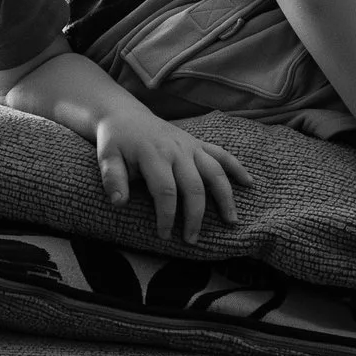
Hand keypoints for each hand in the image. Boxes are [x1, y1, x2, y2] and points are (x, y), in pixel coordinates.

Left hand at [91, 108, 252, 242]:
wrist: (125, 115)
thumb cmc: (115, 141)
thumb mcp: (106, 157)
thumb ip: (113, 179)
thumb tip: (118, 203)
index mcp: (154, 155)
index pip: (165, 191)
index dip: (167, 216)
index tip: (165, 235)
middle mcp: (177, 150)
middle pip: (193, 187)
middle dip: (195, 216)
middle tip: (192, 240)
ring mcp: (190, 146)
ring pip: (215, 172)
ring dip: (225, 197)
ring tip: (231, 221)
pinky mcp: (198, 144)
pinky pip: (222, 154)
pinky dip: (237, 168)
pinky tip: (249, 183)